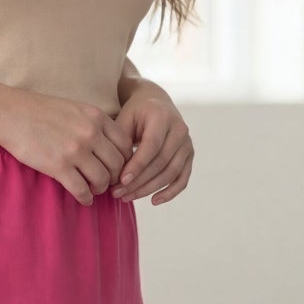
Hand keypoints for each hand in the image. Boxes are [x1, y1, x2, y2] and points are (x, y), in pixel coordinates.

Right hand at [0, 90, 134, 204]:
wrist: (9, 114)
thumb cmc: (39, 111)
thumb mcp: (74, 108)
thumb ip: (92, 123)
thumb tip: (107, 144)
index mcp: (96, 117)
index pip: (125, 144)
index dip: (125, 160)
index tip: (116, 167)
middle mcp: (90, 133)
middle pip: (117, 164)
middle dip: (114, 177)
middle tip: (106, 182)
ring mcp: (75, 150)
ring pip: (102, 179)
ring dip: (100, 188)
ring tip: (93, 190)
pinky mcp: (59, 166)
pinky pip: (81, 189)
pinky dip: (85, 198)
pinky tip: (84, 198)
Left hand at [109, 81, 192, 204]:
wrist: (155, 103)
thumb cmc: (135, 113)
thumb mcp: (124, 120)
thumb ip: (120, 144)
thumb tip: (115, 175)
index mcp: (162, 117)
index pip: (151, 147)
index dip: (136, 166)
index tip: (120, 181)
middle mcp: (179, 129)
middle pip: (161, 163)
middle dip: (139, 182)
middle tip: (118, 193)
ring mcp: (187, 143)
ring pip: (171, 173)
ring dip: (149, 189)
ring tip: (128, 197)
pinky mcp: (189, 155)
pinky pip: (182, 178)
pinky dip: (170, 192)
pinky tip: (154, 201)